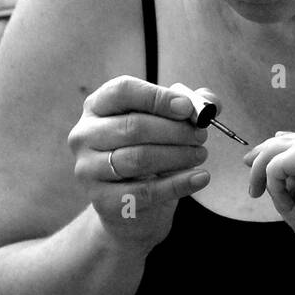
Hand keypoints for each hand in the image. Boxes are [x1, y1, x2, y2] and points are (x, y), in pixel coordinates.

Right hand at [68, 76, 211, 254]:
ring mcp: (88, 169)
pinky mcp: (102, 201)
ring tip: (200, 154)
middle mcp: (84, 135)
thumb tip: (210, 102)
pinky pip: (145, 191)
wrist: (131, 204)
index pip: (122, 91)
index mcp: (98, 106)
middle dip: (175, 130)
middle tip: (201, 135)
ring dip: (178, 155)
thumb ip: (188, 108)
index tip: (187, 108)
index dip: (157, 97)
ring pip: (138, 158)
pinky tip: (201, 177)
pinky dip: (178, 184)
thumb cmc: (147, 151)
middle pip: (133, 126)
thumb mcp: (164, 123)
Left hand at [245, 129, 294, 201]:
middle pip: (278, 142)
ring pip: (269, 155)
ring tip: (253, 192)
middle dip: (262, 151)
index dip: (283, 145)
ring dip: (259, 172)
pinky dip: (271, 185)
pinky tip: (274, 200)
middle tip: (247, 161)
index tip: (274, 147)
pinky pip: (273, 171)